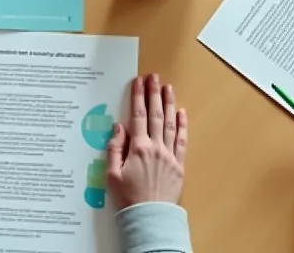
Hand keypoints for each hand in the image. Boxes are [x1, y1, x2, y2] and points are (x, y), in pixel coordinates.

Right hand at [106, 74, 188, 209]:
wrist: (149, 216)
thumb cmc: (128, 198)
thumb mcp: (111, 175)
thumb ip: (114, 148)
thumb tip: (119, 126)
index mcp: (138, 148)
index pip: (138, 116)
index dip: (138, 97)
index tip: (138, 81)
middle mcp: (156, 147)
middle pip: (155, 115)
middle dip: (154, 94)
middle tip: (154, 77)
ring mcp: (169, 155)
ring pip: (170, 124)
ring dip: (169, 104)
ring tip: (168, 87)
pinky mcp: (179, 165)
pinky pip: (182, 141)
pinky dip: (182, 125)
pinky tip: (182, 113)